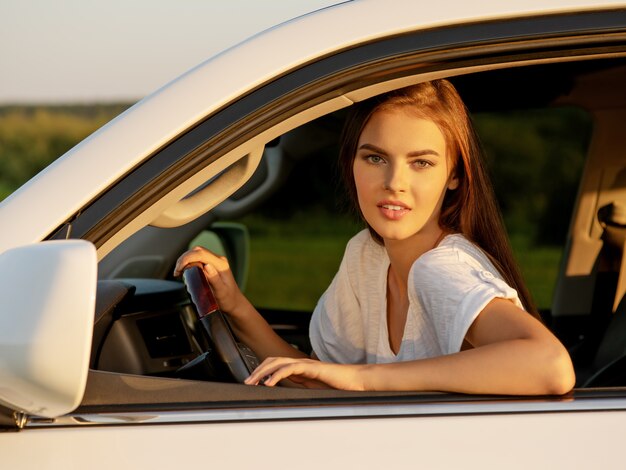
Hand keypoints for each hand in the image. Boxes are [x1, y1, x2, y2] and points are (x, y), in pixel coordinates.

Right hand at [174, 246, 243, 314]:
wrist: (234, 303)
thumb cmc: (228, 300)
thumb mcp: (221, 292)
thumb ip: (215, 279)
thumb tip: (207, 266)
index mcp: (221, 265)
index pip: (201, 254)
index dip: (187, 259)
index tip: (179, 269)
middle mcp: (218, 260)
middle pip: (197, 251)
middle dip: (184, 259)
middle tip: (177, 272)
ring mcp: (215, 261)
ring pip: (196, 253)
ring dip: (185, 260)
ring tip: (179, 272)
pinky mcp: (211, 265)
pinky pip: (197, 258)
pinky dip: (188, 262)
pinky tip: (184, 270)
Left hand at [245, 357, 366, 390]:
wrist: (355, 381)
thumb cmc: (337, 385)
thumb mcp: (314, 388)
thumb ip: (301, 386)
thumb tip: (287, 393)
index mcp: (299, 368)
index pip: (276, 364)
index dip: (262, 370)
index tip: (251, 382)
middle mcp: (300, 363)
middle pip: (273, 361)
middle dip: (257, 370)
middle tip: (246, 382)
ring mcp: (305, 364)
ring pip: (278, 363)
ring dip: (263, 372)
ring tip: (252, 382)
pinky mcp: (311, 368)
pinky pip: (290, 368)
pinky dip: (277, 375)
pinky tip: (269, 383)